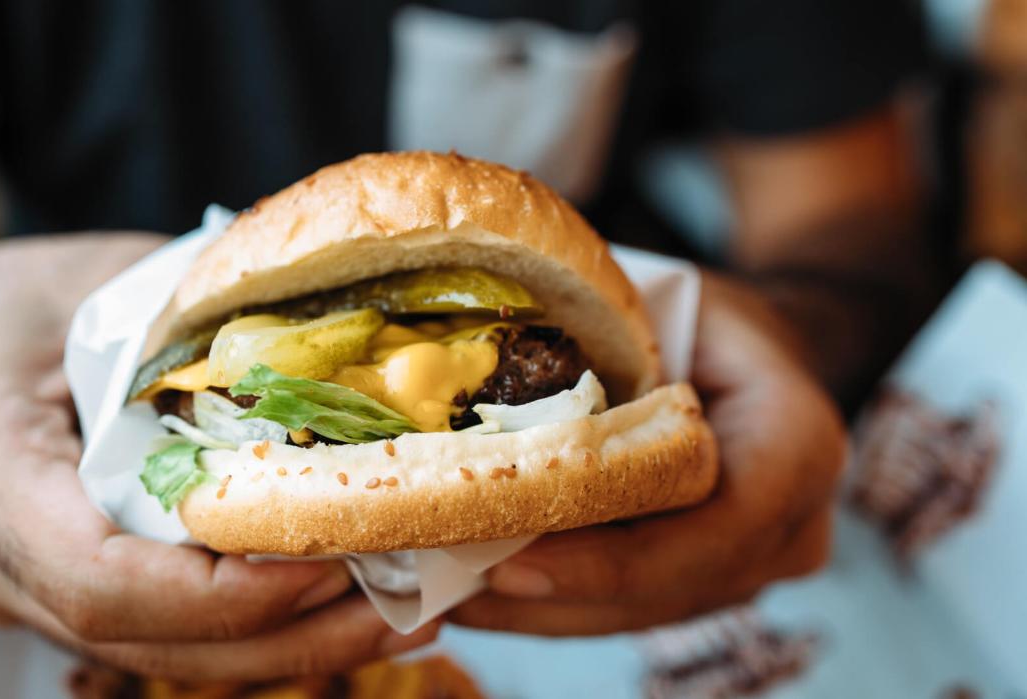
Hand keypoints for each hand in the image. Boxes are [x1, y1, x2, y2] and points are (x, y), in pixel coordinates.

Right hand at [0, 235, 436, 679]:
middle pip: (141, 641)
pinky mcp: (44, 592)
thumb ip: (191, 327)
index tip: (327, 562)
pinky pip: (147, 634)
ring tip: (386, 611)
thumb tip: (324, 362)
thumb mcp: (90, 284)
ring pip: (150, 654)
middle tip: (399, 605)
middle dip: (279, 639)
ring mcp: (9, 589)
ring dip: (273, 647)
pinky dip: (237, 628)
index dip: (223, 593)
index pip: (104, 579)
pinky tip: (318, 603)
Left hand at [449, 274, 844, 634]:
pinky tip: (480, 594)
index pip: (708, 527)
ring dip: (537, 613)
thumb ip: (592, 339)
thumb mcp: (656, 300)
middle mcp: (791, 524)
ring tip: (443, 598)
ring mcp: (755, 566)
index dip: (608, 560)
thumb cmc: (699, 311)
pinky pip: (631, 607)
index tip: (507, 565)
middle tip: (444, 592)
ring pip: (638, 612)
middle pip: (662, 589)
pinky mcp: (712, 582)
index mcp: (794, 444)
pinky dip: (554, 604)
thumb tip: (457, 365)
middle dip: (548, 598)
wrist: (760, 347)